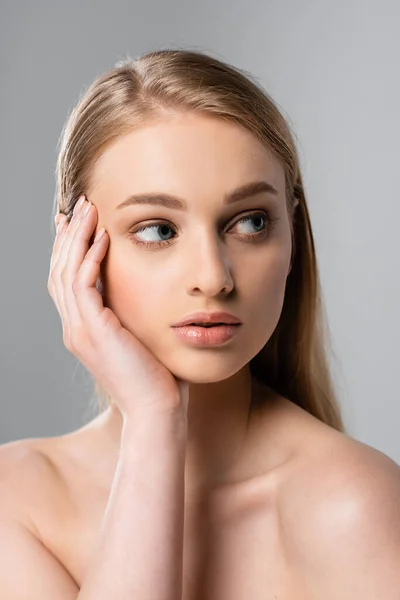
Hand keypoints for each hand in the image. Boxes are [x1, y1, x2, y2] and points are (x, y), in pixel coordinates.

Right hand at [48, 196, 187, 421]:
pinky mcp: (94, 332)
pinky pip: (83, 285)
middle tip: (82, 204)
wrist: (158, 410)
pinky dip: (89, 257)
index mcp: (83, 330)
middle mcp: (75, 329)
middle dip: (69, 235)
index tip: (80, 221)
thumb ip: (132, 313)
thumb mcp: (140, 338)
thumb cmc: (158, 376)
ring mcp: (80, 331)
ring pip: (65, 272)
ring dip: (77, 237)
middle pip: (59, 271)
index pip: (66, 281)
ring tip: (90, 208)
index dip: (69, 249)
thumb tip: (143, 290)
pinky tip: (103, 236)